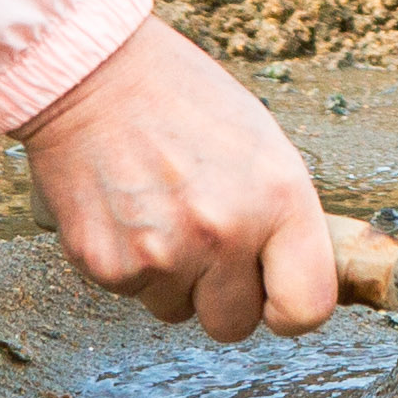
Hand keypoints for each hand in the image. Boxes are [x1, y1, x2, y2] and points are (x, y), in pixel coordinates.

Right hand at [12, 12, 335, 342]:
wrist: (90, 72)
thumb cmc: (177, 96)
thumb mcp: (260, 143)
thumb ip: (279, 216)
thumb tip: (288, 271)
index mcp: (277, 198)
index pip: (307, 307)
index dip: (289, 307)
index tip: (274, 295)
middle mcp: (224, 234)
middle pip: (234, 324)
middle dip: (220, 293)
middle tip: (203, 243)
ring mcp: (163, 254)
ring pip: (176, 310)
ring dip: (170, 277)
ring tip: (159, 211)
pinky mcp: (108, 265)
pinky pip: (130, 292)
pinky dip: (128, 262)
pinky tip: (126, 210)